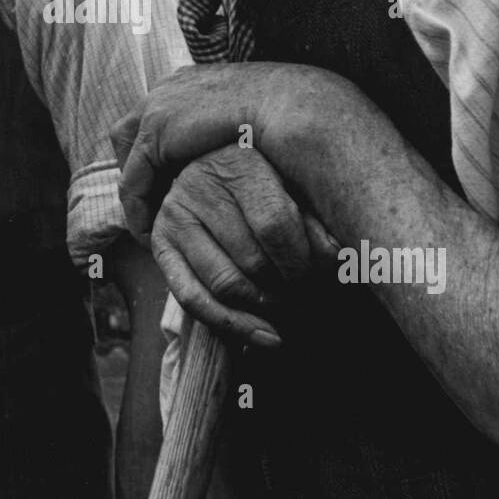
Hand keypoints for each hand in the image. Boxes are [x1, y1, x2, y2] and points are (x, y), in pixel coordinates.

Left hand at [111, 62, 361, 240]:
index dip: (159, 151)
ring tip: (148, 223)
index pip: (158, 114)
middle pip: (131, 130)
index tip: (169, 181)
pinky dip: (138, 207)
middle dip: (137, 166)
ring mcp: (158, 106)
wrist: (290, 105)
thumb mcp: (255, 118)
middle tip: (151, 202)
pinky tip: (149, 232)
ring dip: (135, 189)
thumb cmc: (288, 116)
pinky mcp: (155, 132)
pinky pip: (134, 179)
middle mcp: (170, 87)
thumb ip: (238, 129)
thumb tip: (242, 148)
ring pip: (128, 157)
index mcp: (193, 80)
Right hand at [150, 145, 340, 346]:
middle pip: (252, 261)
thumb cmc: (272, 181)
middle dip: (288, 290)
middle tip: (309, 296)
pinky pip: (191, 299)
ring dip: (264, 307)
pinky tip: (266, 337)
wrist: (219, 168)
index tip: (324, 277)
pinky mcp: (160, 243)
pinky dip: (232, 326)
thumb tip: (338, 262)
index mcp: (240, 160)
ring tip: (288, 306)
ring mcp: (174, 215)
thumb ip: (317, 222)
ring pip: (226, 284)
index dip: (304, 262)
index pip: (275, 225)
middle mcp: (199, 183)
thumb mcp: (298, 187)